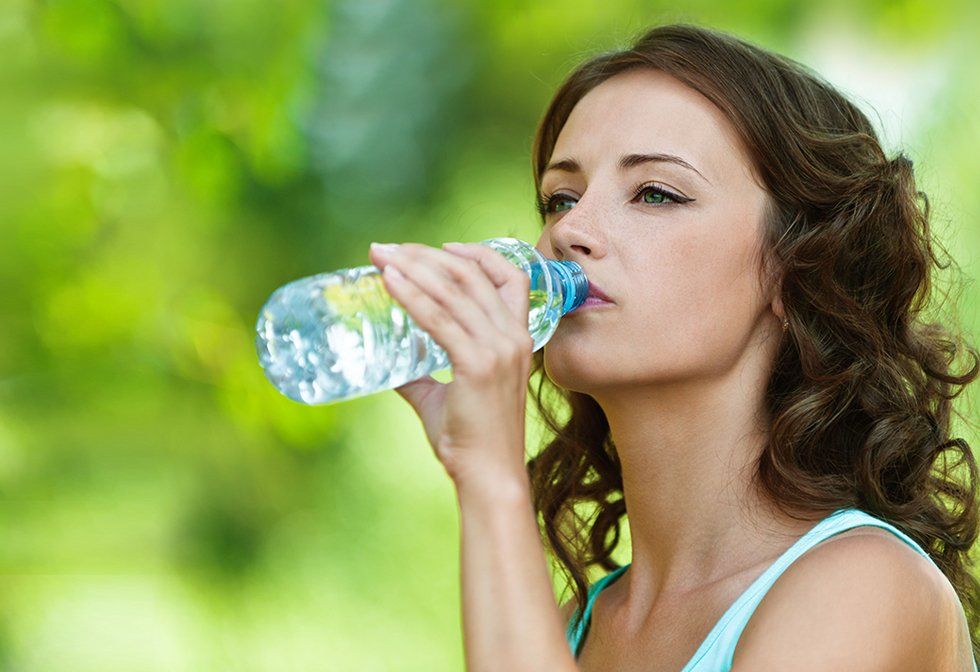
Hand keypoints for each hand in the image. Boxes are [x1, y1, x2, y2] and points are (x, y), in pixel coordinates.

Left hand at [368, 241, 532, 486]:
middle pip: (471, 275)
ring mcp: (498, 348)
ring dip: (412, 266)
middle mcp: (513, 337)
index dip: (478, 253)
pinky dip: (411, 295)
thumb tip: (387, 367)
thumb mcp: (446, 396)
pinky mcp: (477, 364)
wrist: (488, 476)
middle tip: (387, 249)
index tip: (442, 246)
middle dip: (425, 255)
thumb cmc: (471, 440)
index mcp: (517, 339)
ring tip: (380, 256)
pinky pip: (438, 319)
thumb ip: (420, 376)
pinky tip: (387, 282)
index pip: (510, 277)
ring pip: (453, 290)